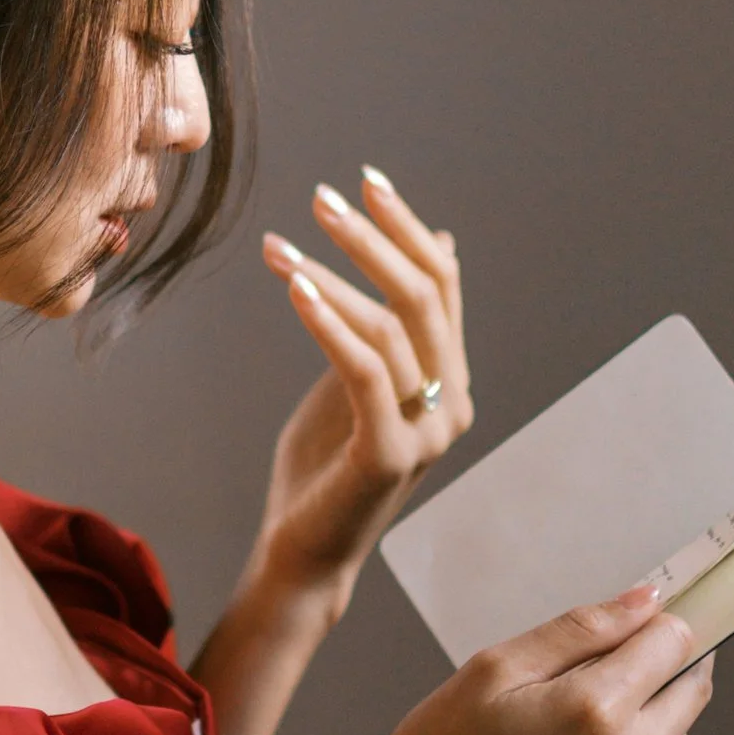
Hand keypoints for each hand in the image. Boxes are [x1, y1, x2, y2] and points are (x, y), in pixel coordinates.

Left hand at [252, 166, 472, 612]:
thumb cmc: (322, 468)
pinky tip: (296, 288)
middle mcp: (453, 402)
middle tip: (322, 198)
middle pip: (427, 294)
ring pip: (394, 325)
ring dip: (334, 272)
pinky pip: (366, 369)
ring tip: (280, 246)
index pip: (443, 284)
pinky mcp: (391, 455)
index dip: (407, 227)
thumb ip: (389, 321)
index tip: (364, 181)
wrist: (304, 553)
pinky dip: (330, 321)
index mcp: (451, 379)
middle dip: (374, 237)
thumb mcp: (357, 379)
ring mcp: (429, 430)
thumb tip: (440, 241)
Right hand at [343, 589, 711, 734]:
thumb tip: (648, 602)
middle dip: (657, 678)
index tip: (643, 632)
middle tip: (601, 686)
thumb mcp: (492, 671)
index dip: (659, 628)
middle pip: (690, 695)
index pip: (676, 643)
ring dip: (641, 734)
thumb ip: (579, 630)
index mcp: (595, 710)